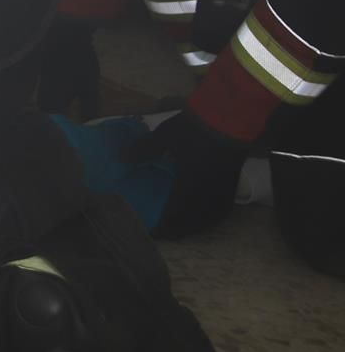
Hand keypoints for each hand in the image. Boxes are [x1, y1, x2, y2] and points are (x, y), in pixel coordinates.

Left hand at [126, 108, 245, 237]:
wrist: (230, 119)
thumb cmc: (195, 129)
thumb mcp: (165, 136)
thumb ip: (143, 150)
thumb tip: (120, 158)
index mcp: (188, 185)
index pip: (174, 215)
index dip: (163, 227)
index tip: (151, 232)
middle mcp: (206, 195)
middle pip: (191, 222)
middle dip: (176, 230)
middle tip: (163, 233)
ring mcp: (221, 192)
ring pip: (207, 219)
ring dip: (193, 227)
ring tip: (180, 228)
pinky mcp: (231, 186)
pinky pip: (220, 212)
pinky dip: (209, 219)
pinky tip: (203, 217)